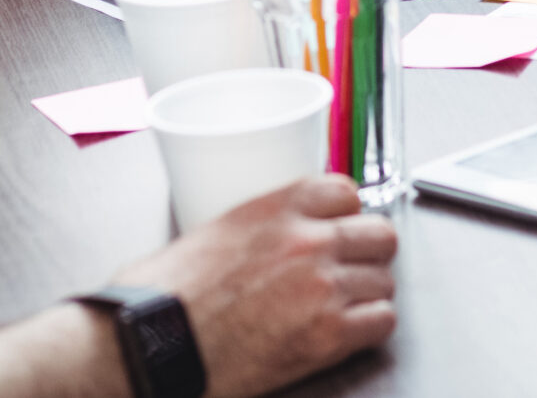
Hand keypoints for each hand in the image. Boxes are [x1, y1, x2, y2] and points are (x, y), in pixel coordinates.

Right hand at [114, 175, 396, 397]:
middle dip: (368, 253)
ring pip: (385, 280)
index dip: (346, 216)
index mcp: (277, 208)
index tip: (340, 229)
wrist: (151, 343)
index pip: (347, 192)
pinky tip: (348, 333)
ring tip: (345, 307)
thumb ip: (263, 226)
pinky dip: (370, 328)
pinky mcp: (328, 335)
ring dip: (368, 294)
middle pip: (380, 234)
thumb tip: (279, 236)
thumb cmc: (164, 295)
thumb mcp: (215, 232)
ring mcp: (322, 286)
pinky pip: (382, 322)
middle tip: (352, 270)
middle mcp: (307, 240)